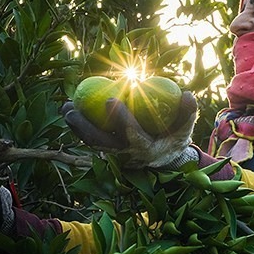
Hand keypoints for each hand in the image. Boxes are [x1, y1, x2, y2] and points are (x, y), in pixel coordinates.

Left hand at [61, 91, 198, 168]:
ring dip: (77, 127)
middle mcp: (127, 156)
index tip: (111, 99)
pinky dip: (80, 126)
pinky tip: (72, 109)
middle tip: (74, 108)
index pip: (133, 136)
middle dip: (85, 127)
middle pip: (102, 144)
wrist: (164, 158)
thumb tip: (187, 95)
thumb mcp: (185, 128)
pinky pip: (91, 139)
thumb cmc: (174, 138)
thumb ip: (188, 113)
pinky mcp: (107, 152)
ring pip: (92, 143)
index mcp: (147, 150)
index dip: (121, 119)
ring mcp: (115, 156)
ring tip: (66, 107)